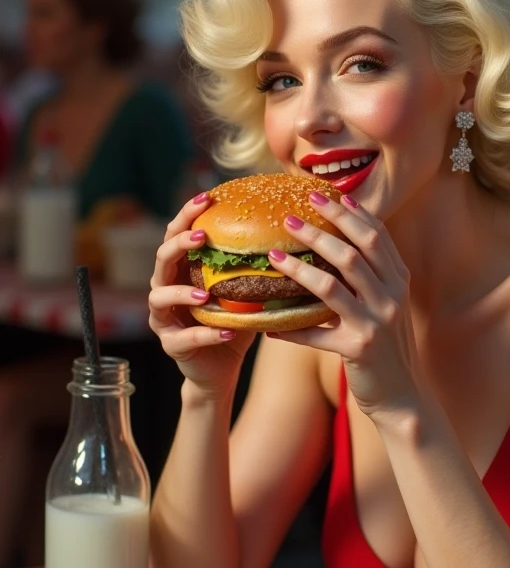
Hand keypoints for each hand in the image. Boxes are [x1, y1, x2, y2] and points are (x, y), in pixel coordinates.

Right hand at [148, 193, 254, 396]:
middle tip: (202, 237)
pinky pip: (185, 338)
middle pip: (161, 258)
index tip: (206, 198)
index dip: (187, 215)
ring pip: (160, 297)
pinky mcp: (172, 345)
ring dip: (182, 292)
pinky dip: (207, 334)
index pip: (177, 234)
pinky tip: (230, 331)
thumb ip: (254, 269)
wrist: (220, 370)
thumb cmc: (233, 324)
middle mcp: (165, 288)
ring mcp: (164, 318)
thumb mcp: (246, 293)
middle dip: (179, 244)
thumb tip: (291, 240)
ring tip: (205, 293)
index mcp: (182, 270)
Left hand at [265, 191, 422, 418]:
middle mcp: (391, 297)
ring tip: (273, 254)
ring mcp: (376, 323)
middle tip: (290, 216)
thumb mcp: (385, 306)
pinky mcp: (358, 350)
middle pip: (354, 251)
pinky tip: (267, 325)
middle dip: (321, 228)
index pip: (375, 235)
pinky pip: (317, 334)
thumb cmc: (387, 347)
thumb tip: (332, 245)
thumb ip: (368, 277)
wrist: (403, 397)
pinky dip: (290, 328)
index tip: (323, 195)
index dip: (349, 213)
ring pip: (333, 285)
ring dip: (299, 267)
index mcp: (398, 280)